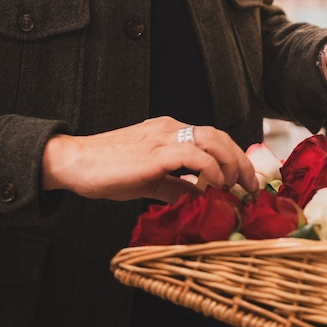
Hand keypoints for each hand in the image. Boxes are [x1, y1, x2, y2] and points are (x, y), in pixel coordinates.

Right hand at [41, 117, 256, 200]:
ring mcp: (162, 138)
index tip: (244, 179)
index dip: (233, 156)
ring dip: (230, 162)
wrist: (75, 162)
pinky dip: (209, 168)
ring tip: (237, 186)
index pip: (212, 138)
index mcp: (169, 131)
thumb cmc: (107, 169)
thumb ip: (175, 185)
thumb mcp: (149, 179)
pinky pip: (192, 154)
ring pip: (211, 140)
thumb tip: (200, 197)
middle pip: (218, 136)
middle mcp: (170, 129)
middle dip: (240, 160)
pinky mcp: (154, 154)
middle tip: (250, 185)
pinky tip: (213, 185)